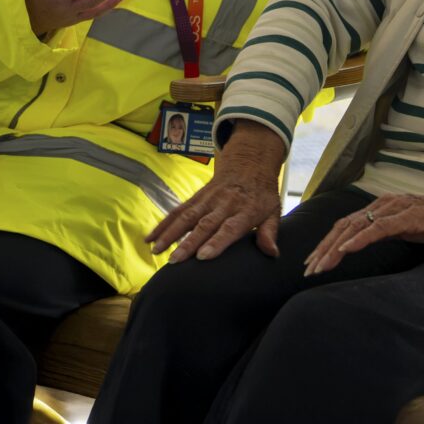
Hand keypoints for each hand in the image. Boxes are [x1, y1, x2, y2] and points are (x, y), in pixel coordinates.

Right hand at [146, 122, 284, 262]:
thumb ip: (269, 232)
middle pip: (204, 225)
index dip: (216, 242)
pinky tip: (150, 238)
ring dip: (170, 233)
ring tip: (156, 250)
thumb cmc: (261, 193)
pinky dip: (163, 224)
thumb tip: (272, 253)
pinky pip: (178, 211)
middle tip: (175, 261)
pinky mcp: (196, 198)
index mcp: (244, 211)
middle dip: (188, 243)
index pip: (229, 228)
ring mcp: (207, 200)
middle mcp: (223, 205)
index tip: (203, 256)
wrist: (248, 163)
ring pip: (186, 217)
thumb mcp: (273, 210)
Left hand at [304, 167, 423, 275]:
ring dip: (335, 247)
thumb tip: (370, 242)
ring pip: (355, 227)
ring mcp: (395, 209)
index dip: (327, 243)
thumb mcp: (410, 229)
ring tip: (320, 265)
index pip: (347, 225)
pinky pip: (378, 228)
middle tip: (308, 269)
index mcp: (383, 208)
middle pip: (344, 226)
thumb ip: (389, 232)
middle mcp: (384, 204)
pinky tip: (346, 251)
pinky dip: (359, 240)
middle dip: (323, 248)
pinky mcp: (407, 217)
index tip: (314, 262)